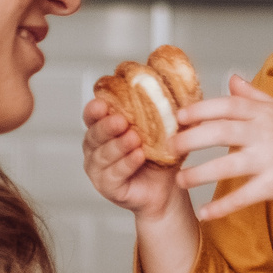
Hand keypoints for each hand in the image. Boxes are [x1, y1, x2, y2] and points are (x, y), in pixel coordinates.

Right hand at [83, 96, 181, 220]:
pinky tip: (138, 156)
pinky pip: (113, 174)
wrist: (169, 187)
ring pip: (102, 155)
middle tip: (122, 121)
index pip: (92, 115)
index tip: (103, 104)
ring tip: (134, 138)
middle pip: (94, 134)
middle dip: (106, 126)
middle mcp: (96, 147)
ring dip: (118, 146)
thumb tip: (181, 84)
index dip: (94, 109)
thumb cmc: (161, 154)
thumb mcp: (164, 128)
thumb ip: (165, 109)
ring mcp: (98, 168)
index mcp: (104, 127)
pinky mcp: (106, 187)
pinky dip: (125, 164)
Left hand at [174, 75, 272, 220]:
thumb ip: (254, 96)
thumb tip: (231, 78)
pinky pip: (243, 196)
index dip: (200, 110)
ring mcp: (270, 159)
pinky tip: (205, 213)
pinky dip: (222, 206)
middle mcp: (265, 133)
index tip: (178, 117)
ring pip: (227, 166)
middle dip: (190, 140)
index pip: (226, 105)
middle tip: (169, 148)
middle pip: (220, 132)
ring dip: (199, 174)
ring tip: (179, 182)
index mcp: (265, 113)